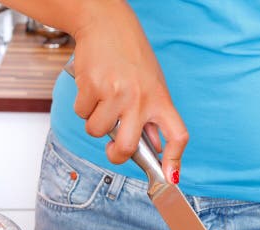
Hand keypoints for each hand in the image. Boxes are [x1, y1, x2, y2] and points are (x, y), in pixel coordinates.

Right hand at [69, 0, 188, 182]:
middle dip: (116, 155)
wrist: (105, 23)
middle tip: (114, 150)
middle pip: (126, 148)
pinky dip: (83, 105)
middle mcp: (140, 98)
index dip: (175, 160)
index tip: (170, 176)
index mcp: (160, 99)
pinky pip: (82, 113)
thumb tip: (153, 148)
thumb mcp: (152, 84)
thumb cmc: (130, 56)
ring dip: (95, 122)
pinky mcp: (92, 87)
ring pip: (97, 131)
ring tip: (103, 99)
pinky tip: (92, 87)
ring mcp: (115, 93)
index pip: (177, 135)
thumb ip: (153, 116)